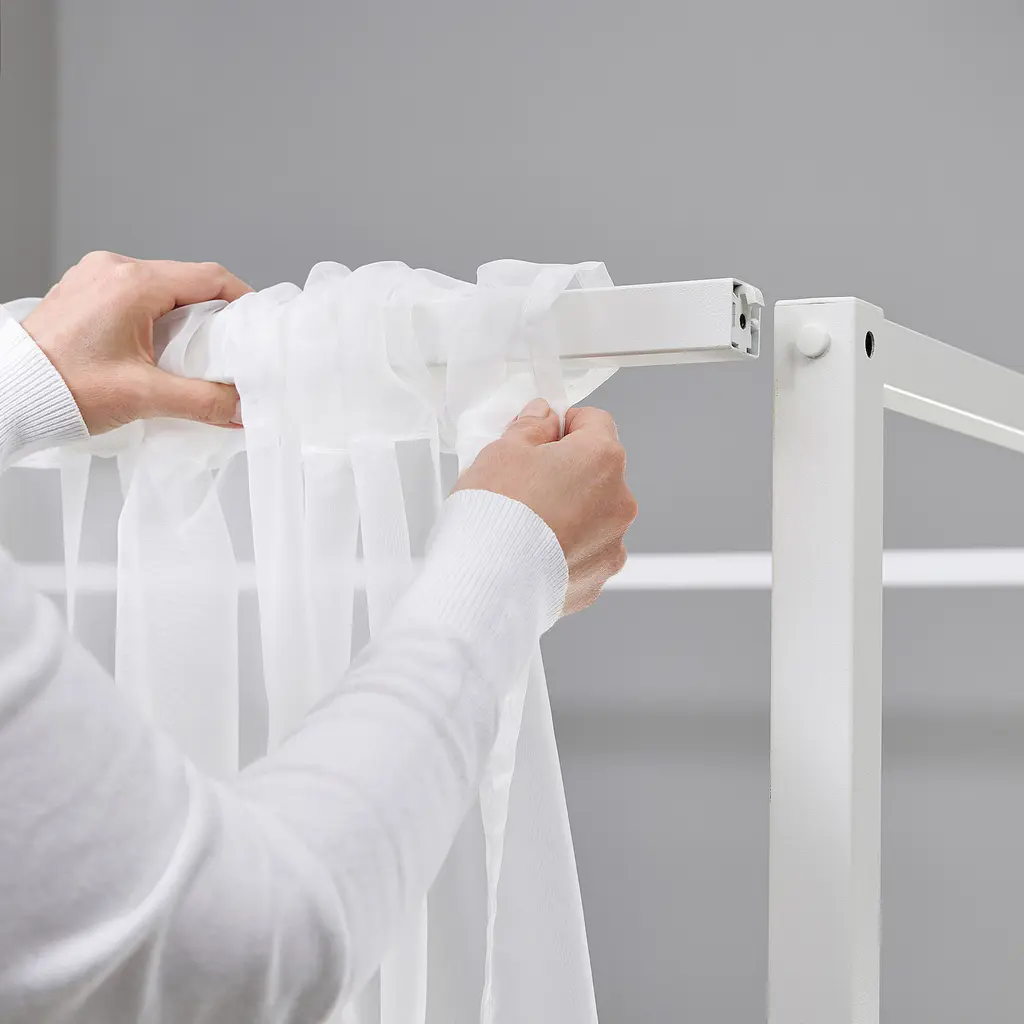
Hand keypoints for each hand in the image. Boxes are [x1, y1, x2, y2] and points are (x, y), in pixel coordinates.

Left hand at [22, 250, 251, 433]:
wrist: (9, 394)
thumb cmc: (61, 386)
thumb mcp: (144, 397)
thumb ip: (202, 402)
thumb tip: (240, 408)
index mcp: (132, 283)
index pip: (210, 277)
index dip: (242, 301)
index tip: (256, 328)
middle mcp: (113, 270)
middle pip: (187, 282)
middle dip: (214, 317)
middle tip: (227, 352)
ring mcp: (95, 278)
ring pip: (161, 289)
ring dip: (183, 319)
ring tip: (191, 357)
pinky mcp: (84, 293)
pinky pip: (135, 296)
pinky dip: (156, 320)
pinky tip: (157, 352)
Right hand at [454, 398, 637, 614]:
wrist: (486, 584)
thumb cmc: (495, 514)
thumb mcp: (502, 451)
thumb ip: (531, 427)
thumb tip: (543, 418)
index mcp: (602, 459)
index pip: (594, 422)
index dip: (564, 424)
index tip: (541, 434)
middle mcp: (618, 502)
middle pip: (595, 472)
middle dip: (565, 472)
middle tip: (523, 483)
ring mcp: (611, 545)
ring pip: (592, 516)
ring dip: (568, 513)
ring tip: (523, 524)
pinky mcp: (596, 580)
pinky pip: (582, 554)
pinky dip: (563, 550)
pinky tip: (530, 553)